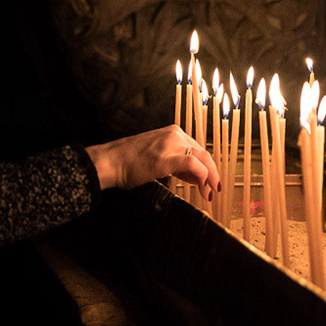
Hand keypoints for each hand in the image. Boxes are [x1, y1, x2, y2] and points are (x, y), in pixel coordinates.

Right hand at [84, 125, 219, 200]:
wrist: (111, 162)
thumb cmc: (129, 162)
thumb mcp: (157, 157)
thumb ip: (178, 163)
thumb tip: (196, 176)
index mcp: (173, 132)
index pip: (198, 149)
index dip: (207, 168)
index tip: (209, 183)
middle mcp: (174, 134)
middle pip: (204, 154)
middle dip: (212, 174)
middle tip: (213, 190)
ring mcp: (171, 144)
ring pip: (203, 159)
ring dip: (210, 178)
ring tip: (208, 193)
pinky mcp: (167, 158)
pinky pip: (194, 165)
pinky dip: (203, 176)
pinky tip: (203, 188)